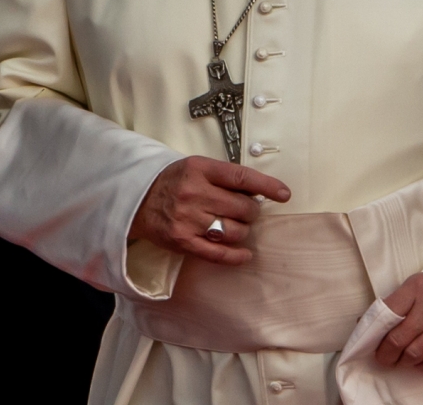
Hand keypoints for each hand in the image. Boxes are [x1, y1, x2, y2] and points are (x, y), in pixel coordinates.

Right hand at [130, 157, 290, 265]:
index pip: (241, 177)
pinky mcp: (184, 242)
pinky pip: (218, 253)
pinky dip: (236, 256)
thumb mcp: (196, 167)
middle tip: (246, 211)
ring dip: (243, 231)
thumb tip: (259, 191)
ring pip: (234, 231)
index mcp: (199, 169)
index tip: (284, 194)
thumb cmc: (174, 182)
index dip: (267, 186)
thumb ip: (224, 177)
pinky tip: (244, 254)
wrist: (138, 200)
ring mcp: (188, 219)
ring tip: (236, 226)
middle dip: (251, 212)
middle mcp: (194, 193)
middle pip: (242, 208)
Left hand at [374, 273, 422, 372]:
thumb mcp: (415, 287)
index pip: (387, 314)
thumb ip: (394, 304)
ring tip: (402, 359)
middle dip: (387, 354)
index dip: (376, 335)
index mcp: (417, 287)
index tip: (373, 345)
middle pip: (399, 339)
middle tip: (385, 358)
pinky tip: (420, 361)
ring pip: (415, 355)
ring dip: (404, 361)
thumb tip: (367, 325)